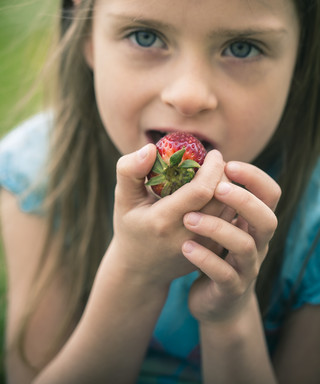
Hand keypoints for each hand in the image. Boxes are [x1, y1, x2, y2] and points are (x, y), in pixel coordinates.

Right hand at [111, 145, 228, 286]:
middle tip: (216, 162)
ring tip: (216, 176)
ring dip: (229, 189)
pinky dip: (229, 203)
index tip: (213, 153)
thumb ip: (130, 170)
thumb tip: (151, 148)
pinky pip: (231, 222)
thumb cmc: (131, 226)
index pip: (201, 190)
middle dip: (223, 175)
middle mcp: (186, 236)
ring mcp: (203, 247)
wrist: (140, 269)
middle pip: (221, 199)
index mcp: (163, 221)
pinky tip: (217, 194)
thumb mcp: (123, 198)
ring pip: (230, 211)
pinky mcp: (213, 251)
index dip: (213, 168)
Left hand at [181, 161, 280, 322]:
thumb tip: (199, 162)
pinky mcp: (231, 289)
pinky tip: (186, 247)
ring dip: (217, 228)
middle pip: (267, 219)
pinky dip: (205, 258)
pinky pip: (224, 274)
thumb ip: (216, 199)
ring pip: (244, 246)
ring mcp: (247, 267)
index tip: (227, 164)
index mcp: (253, 222)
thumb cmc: (213, 252)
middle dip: (244, 200)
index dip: (255, 177)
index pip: (270, 194)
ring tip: (188, 218)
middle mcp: (257, 243)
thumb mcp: (220, 224)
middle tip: (215, 188)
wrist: (214, 302)